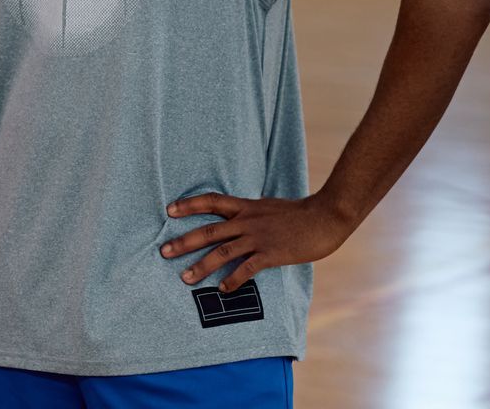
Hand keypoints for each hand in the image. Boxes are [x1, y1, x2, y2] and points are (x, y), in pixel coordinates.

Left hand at [159, 192, 355, 292]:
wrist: (325, 217)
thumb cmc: (298, 213)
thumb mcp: (267, 206)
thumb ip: (249, 212)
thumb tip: (235, 218)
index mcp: (245, 206)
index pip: (210, 201)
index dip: (188, 205)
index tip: (168, 210)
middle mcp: (247, 220)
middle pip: (208, 230)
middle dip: (184, 241)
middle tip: (164, 251)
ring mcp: (258, 237)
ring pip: (222, 251)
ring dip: (202, 266)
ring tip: (186, 278)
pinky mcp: (271, 254)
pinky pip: (247, 268)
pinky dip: (233, 279)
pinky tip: (223, 289)